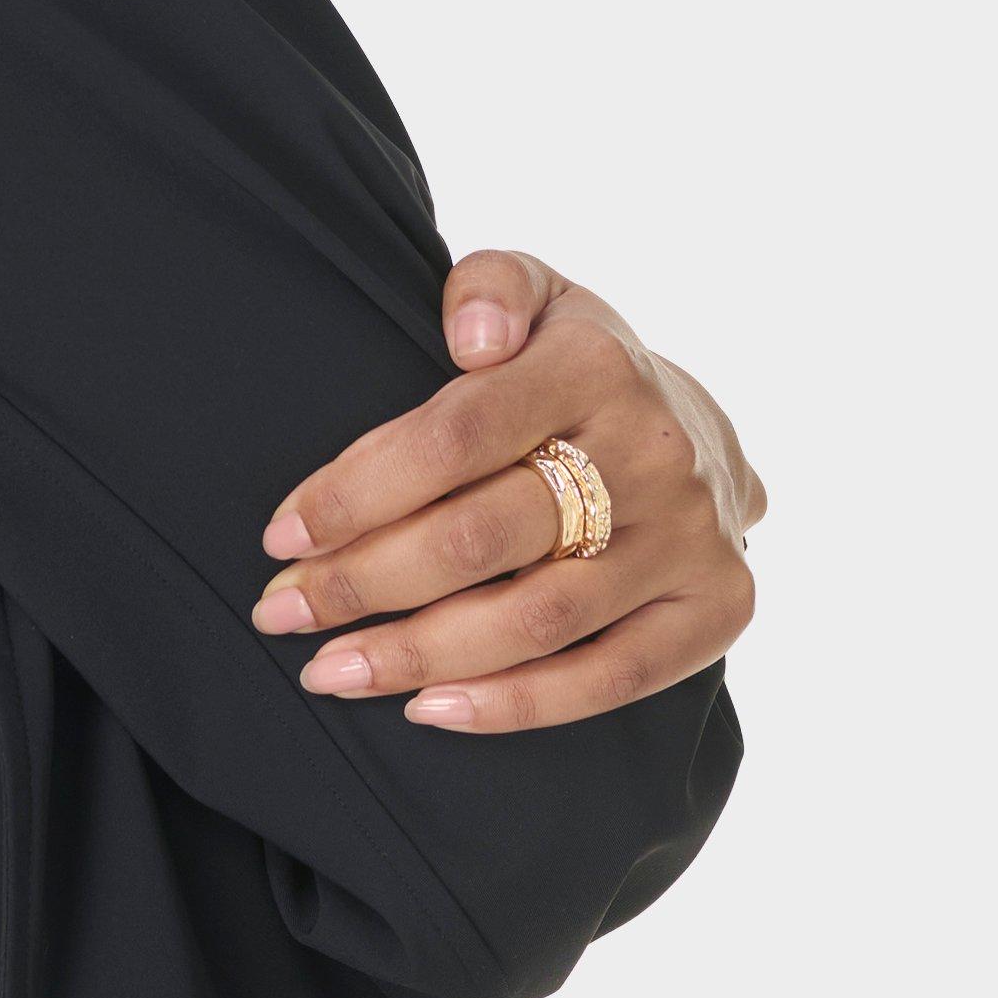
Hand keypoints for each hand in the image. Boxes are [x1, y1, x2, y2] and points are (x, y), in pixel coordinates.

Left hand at [248, 250, 762, 730]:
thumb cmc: (570, 365)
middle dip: (364, 583)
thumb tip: (471, 339)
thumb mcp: (534, 293)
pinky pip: (612, 679)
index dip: (358, 493)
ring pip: (538, 619)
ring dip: (420, 656)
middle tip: (280, 613)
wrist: (697, 429)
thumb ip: (488, 289)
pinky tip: (428, 708)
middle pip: (483, 538)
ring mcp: (692, 538)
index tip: (281, 537)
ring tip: (331, 670)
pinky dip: (517, 705)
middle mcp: (654, 453)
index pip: (454, 437)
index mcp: (595, 364)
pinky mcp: (716, 608)